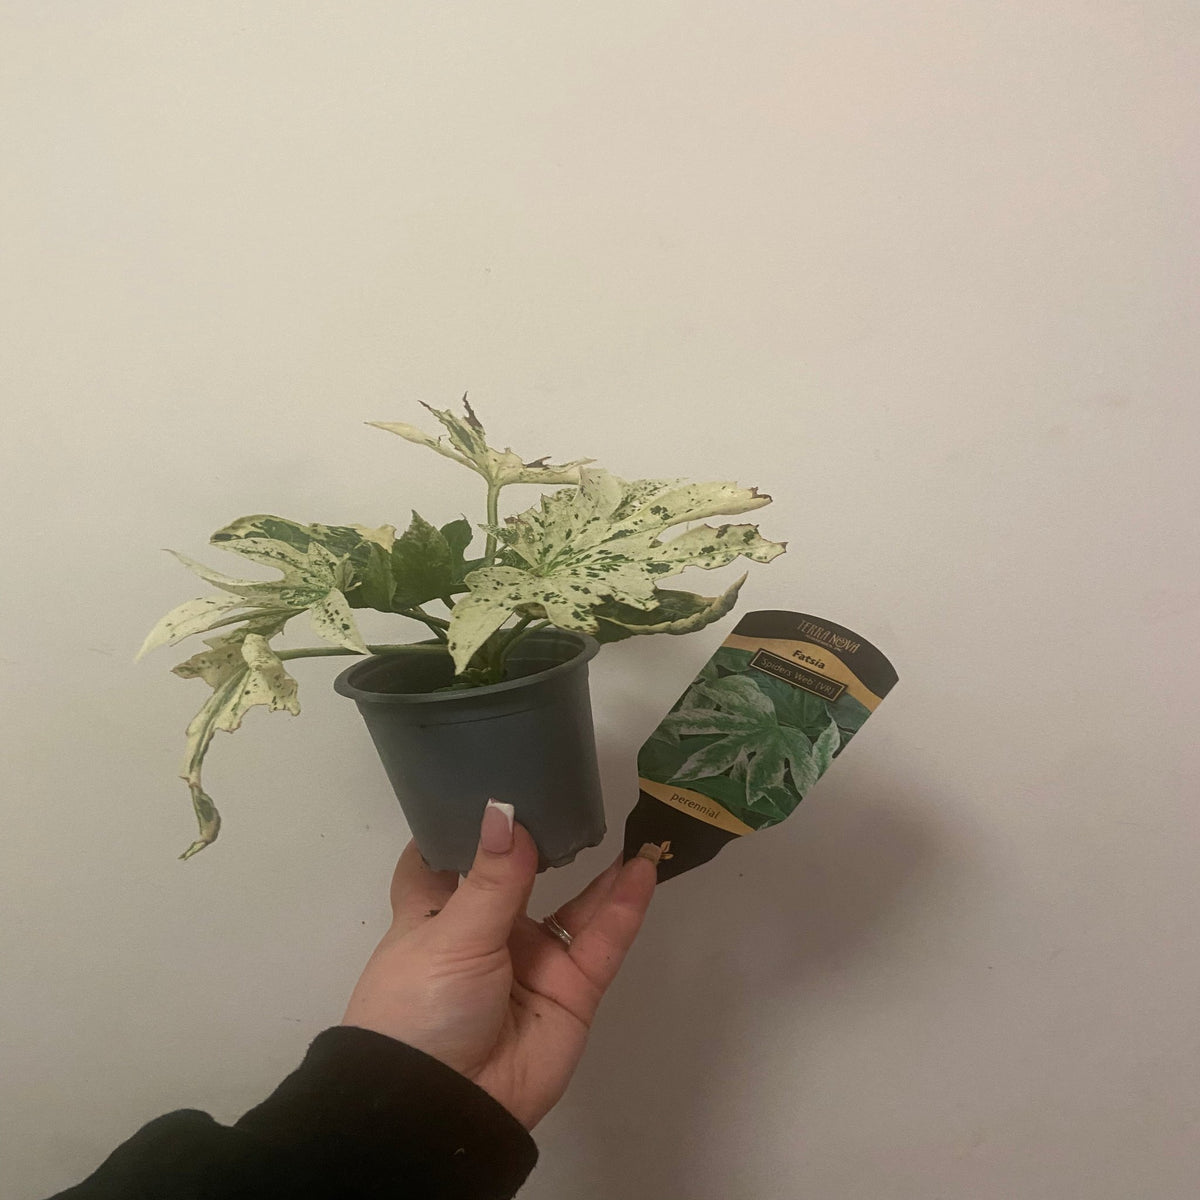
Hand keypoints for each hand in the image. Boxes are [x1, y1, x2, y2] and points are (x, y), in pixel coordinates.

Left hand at [342, 801, 657, 1128]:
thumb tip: (507, 809)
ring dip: (601, 871)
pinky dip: (625, 907)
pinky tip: (642, 866)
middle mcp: (484, 933)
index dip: (458, 829)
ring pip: (573, 907)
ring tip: (627, 823)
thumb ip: (491, 875)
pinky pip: (602, 942)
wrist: (443, 1107)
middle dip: (545, 841)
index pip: (439, 864)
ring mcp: (531, 962)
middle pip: (520, 879)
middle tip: (573, 790)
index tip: (481, 784)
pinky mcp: (571, 992)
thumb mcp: (451, 933)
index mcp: (435, 916)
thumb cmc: (421, 1007)